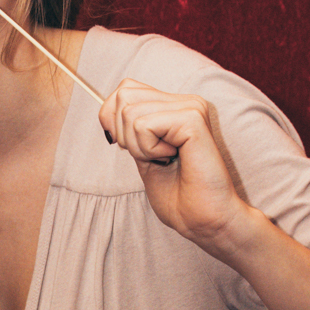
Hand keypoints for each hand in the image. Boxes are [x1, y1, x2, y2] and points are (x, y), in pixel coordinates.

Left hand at [100, 80, 249, 256]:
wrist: (203, 220)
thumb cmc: (178, 196)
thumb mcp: (142, 155)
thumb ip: (130, 129)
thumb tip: (106, 109)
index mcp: (176, 106)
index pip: (126, 88)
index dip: (114, 118)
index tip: (133, 148)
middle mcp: (186, 101)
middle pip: (124, 95)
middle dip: (125, 134)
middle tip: (153, 157)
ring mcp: (191, 107)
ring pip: (130, 111)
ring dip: (138, 146)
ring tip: (165, 160)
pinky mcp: (191, 119)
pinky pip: (143, 125)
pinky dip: (148, 149)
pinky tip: (172, 158)